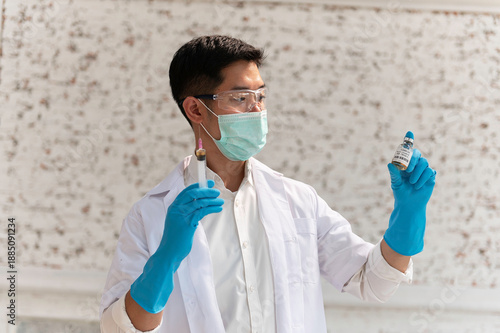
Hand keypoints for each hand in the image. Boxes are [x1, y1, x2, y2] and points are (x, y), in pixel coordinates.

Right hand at [130, 180, 223, 312]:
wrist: (168, 253)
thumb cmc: (175, 239)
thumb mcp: (179, 222)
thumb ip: (186, 213)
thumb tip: (200, 206)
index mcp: (173, 207)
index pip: (186, 191)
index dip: (198, 186)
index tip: (209, 183)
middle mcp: (176, 209)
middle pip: (193, 193)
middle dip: (206, 191)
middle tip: (217, 191)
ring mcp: (181, 215)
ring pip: (199, 202)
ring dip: (212, 200)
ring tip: (221, 202)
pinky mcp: (187, 223)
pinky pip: (202, 212)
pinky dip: (212, 209)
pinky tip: (218, 209)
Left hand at [384, 143, 436, 255]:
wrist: (409, 205)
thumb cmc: (400, 193)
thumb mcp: (395, 183)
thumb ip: (394, 173)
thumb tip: (389, 164)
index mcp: (405, 163)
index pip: (407, 149)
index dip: (409, 139)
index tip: (409, 132)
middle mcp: (415, 164)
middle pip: (417, 154)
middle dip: (413, 160)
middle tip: (408, 170)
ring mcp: (423, 170)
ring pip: (424, 163)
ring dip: (418, 172)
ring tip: (412, 183)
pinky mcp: (430, 177)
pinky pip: (430, 172)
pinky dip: (423, 178)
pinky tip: (418, 185)